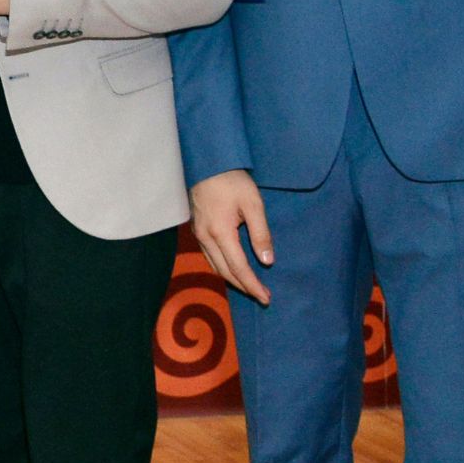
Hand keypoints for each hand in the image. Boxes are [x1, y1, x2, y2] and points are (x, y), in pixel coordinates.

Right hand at [189, 170, 274, 304]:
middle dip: (244, 286)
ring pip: (215, 266)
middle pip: (225, 271)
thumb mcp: (254, 205)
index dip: (253, 285)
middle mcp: (206, 238)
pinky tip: (232, 268)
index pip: (239, 267)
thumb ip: (261, 234)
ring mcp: (198, 234)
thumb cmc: (233, 181)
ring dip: (232, 279)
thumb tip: (267, 261)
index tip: (266, 297)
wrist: (208, 164)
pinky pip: (209, 256)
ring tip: (250, 286)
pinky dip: (222, 267)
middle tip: (262, 297)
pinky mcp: (197, 229)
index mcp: (221, 233)